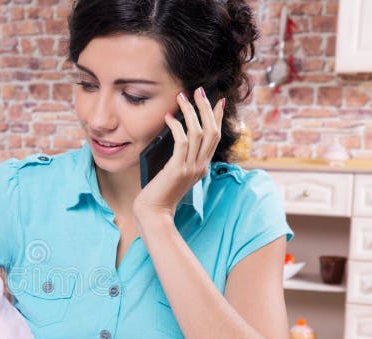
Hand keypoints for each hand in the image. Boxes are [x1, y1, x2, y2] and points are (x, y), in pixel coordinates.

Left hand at [134, 87, 224, 220]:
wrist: (154, 214)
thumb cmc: (159, 194)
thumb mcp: (174, 174)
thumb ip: (180, 158)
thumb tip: (176, 135)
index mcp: (202, 167)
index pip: (215, 137)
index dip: (217, 118)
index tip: (218, 100)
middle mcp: (200, 166)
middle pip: (211, 130)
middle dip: (206, 108)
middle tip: (199, 91)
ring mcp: (191, 168)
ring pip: (198, 132)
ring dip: (190, 112)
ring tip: (182, 97)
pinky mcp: (178, 169)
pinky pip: (181, 141)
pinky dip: (176, 126)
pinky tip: (168, 117)